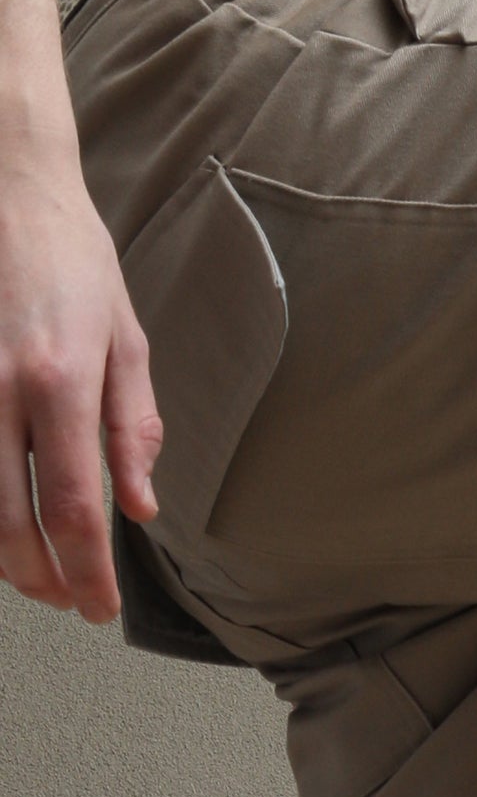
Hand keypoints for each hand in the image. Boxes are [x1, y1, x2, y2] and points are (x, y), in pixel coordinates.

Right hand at [0, 145, 161, 620]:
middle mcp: (0, 389)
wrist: (7, 188)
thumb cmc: (72, 259)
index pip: (74, 507)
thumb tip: (142, 507)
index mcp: (61, 381)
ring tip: (36, 577)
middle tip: (71, 603)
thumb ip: (133, 427)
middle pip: (11, 521)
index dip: (87, 571)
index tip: (101, 608)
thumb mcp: (127, 338)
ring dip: (3, 555)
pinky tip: (2, 525)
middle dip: (42, 579)